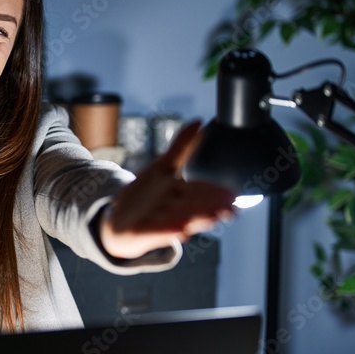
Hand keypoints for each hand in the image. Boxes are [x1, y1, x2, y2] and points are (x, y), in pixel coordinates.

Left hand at [99, 121, 235, 259]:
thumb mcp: (163, 167)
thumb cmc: (147, 195)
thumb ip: (182, 147)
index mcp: (182, 194)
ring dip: (197, 220)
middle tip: (230, 210)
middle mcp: (174, 209)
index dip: (218, 193)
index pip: (203, 191)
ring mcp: (159, 222)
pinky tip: (182, 231)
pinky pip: (157, 232)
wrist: (120, 222)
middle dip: (213, 208)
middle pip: (196, 207)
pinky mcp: (142, 233)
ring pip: (181, 220)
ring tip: (212, 218)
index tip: (234, 195)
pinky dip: (169, 232)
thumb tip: (198, 121)